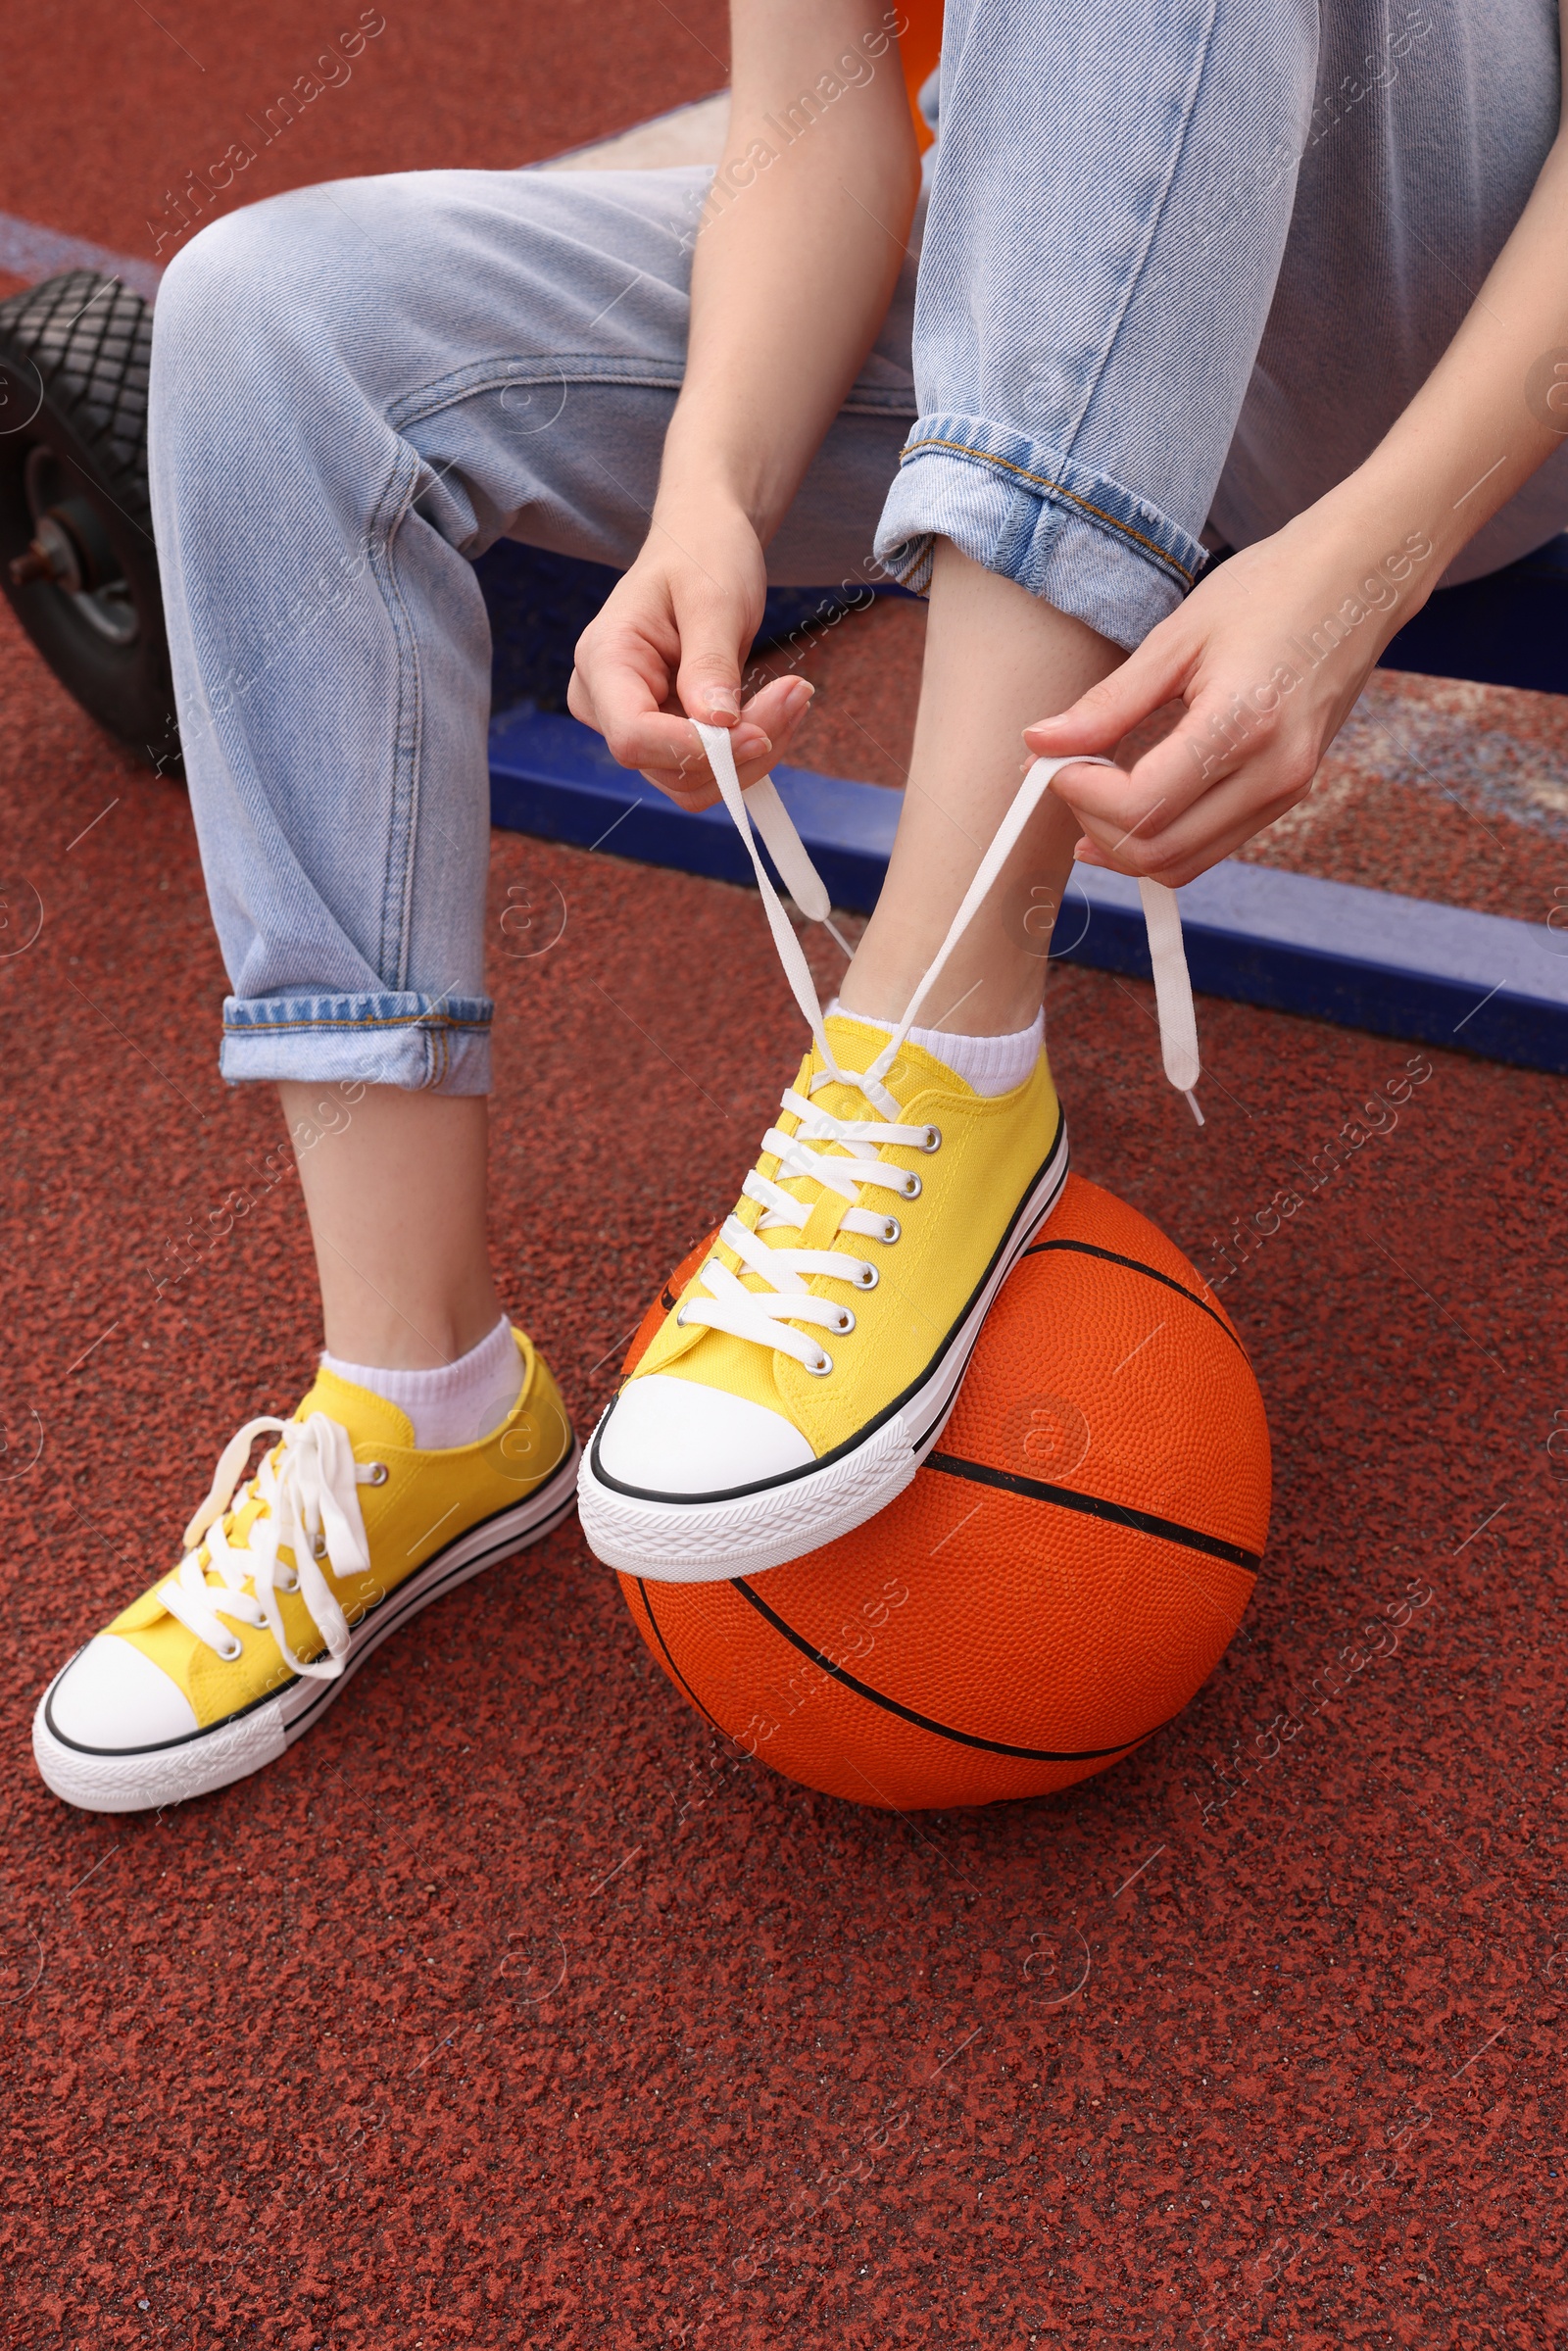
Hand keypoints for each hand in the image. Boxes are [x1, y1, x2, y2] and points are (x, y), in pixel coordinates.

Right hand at [567, 493, 814, 812]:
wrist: (703, 545)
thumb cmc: (703, 556)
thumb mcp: (714, 598)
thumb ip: (710, 662)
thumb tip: (717, 725)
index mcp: (602, 661)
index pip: (633, 737)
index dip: (694, 749)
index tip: (759, 732)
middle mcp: (606, 704)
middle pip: (669, 768)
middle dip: (739, 749)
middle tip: (796, 692)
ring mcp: (636, 725)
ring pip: (695, 782)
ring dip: (754, 753)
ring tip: (794, 694)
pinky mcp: (668, 737)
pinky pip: (712, 770)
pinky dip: (752, 750)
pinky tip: (779, 707)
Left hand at [1022, 505, 1437, 886]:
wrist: (1359, 579)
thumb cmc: (1271, 590)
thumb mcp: (1177, 638)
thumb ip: (1108, 703)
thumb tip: (1041, 743)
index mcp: (1244, 725)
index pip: (1142, 806)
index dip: (1082, 795)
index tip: (1055, 760)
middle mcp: (1273, 774)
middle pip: (1159, 851)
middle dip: (1096, 827)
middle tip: (1067, 777)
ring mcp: (1286, 791)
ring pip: (1183, 864)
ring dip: (1124, 843)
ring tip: (1092, 793)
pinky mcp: (1287, 795)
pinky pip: (1210, 846)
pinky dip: (1162, 837)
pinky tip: (1133, 800)